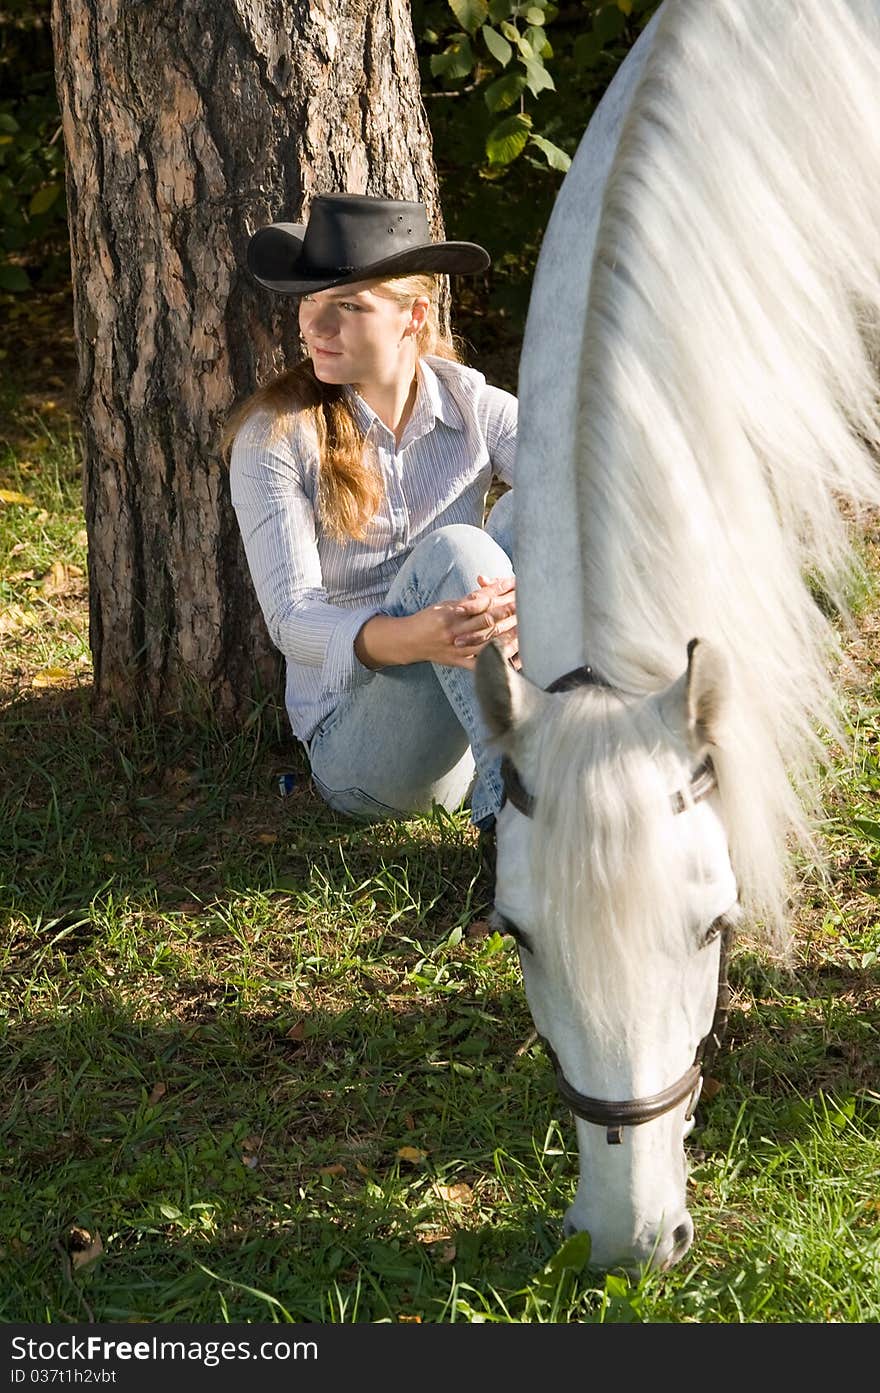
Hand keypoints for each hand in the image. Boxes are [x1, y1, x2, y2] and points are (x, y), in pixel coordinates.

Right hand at [355, 574, 517, 670]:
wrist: (408, 642)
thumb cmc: (429, 620)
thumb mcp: (445, 604)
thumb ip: (469, 599)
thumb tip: (492, 588)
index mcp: (451, 613)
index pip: (479, 603)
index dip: (498, 596)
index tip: (514, 591)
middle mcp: (454, 631)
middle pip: (485, 621)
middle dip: (506, 614)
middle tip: (524, 608)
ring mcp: (456, 648)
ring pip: (485, 642)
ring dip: (505, 636)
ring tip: (523, 631)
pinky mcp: (456, 662)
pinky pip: (478, 664)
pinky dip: (494, 661)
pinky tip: (509, 659)